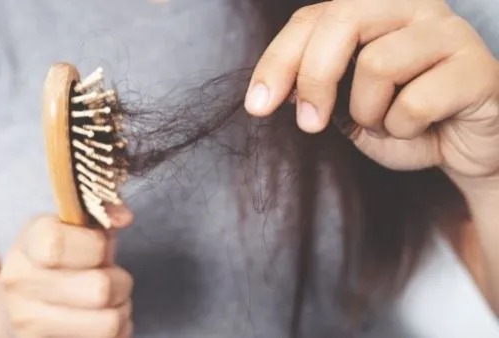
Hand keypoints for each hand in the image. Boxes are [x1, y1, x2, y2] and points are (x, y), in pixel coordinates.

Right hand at [0, 206, 133, 337]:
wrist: (16, 303)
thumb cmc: (58, 260)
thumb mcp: (72, 228)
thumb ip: (101, 216)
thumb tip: (124, 217)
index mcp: (27, 246)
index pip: (59, 245)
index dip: (95, 245)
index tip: (97, 247)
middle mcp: (21, 285)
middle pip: (99, 289)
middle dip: (120, 281)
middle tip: (111, 278)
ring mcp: (29, 323)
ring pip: (109, 323)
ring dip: (121, 310)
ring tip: (107, 301)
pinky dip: (118, 332)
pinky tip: (100, 320)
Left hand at [245, 0, 498, 182]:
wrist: (460, 148)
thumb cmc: (400, 119)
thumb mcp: (345, 104)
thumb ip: (315, 86)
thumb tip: (274, 89)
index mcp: (374, 8)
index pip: (311, 19)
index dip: (277, 61)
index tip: (257, 106)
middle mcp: (411, 6)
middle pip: (342, 20)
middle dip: (314, 77)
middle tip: (310, 124)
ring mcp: (447, 31)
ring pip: (377, 63)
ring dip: (369, 112)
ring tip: (387, 121)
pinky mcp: (477, 67)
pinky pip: (416, 101)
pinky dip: (404, 129)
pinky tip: (421, 127)